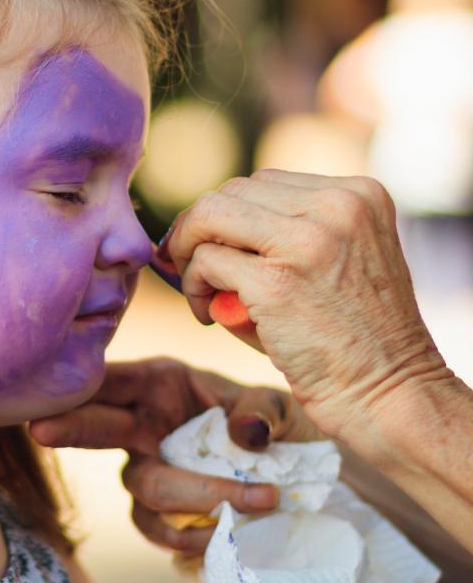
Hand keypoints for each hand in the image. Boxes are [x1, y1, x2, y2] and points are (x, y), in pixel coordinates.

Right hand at [30, 357, 318, 555]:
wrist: (289, 465)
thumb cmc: (272, 421)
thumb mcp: (274, 403)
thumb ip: (258, 410)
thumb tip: (243, 435)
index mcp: (159, 382)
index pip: (114, 379)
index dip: (85, 385)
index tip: (61, 388)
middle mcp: (142, 420)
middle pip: (98, 426)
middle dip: (70, 428)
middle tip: (40, 431)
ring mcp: (146, 463)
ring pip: (143, 485)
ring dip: (193, 498)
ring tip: (250, 502)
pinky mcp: (159, 505)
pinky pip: (154, 524)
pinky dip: (186, 532)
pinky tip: (222, 529)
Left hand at [160, 169, 452, 444]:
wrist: (394, 398)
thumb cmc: (357, 340)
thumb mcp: (337, 263)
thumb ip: (282, 237)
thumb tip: (197, 233)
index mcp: (358, 195)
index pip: (264, 184)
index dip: (229, 216)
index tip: (215, 245)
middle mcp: (337, 205)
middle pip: (232, 192)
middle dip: (202, 229)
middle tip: (198, 270)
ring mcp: (306, 241)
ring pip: (209, 214)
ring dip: (189, 251)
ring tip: (202, 293)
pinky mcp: (275, 281)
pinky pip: (205, 261)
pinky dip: (193, 285)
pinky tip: (208, 315)